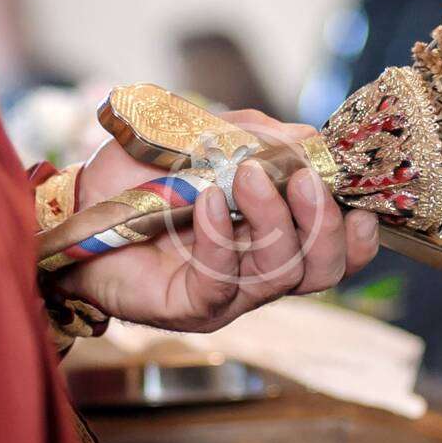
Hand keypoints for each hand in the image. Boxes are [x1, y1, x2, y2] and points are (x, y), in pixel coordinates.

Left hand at [59, 110, 379, 331]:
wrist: (80, 205)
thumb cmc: (143, 175)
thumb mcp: (206, 136)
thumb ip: (259, 136)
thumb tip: (312, 138)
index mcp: (274, 231)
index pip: (337, 245)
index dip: (359, 230)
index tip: (360, 195)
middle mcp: (259, 268)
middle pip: (322, 270)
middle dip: (324, 224)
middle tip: (306, 178)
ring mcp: (228, 292)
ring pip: (281, 277)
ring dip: (275, 222)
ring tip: (250, 177)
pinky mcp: (189, 306)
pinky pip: (221, 284)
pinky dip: (221, 240)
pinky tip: (206, 201)